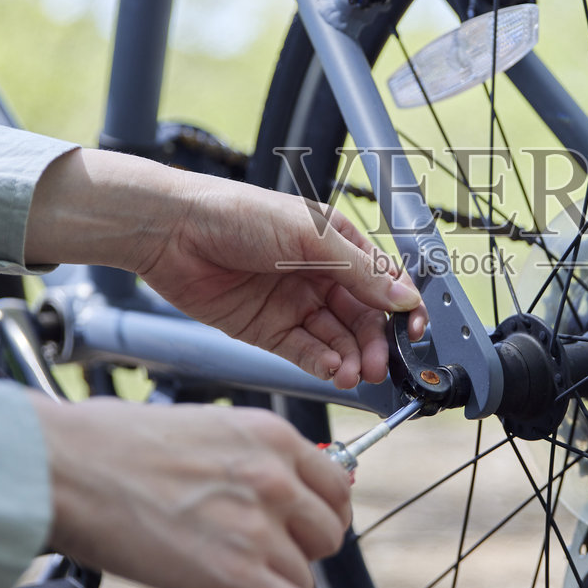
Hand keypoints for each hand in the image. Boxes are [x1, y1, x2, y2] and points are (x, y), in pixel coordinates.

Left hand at [25, 149, 426, 386]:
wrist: (174, 232)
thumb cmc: (237, 214)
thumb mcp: (308, 237)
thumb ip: (359, 271)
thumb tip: (403, 298)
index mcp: (336, 244)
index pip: (383, 281)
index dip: (401, 307)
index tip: (414, 330)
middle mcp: (319, 276)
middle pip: (363, 317)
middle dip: (376, 343)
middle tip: (380, 364)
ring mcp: (294, 304)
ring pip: (337, 339)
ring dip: (351, 357)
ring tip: (354, 373)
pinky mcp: (268, 330)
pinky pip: (306, 352)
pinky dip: (323, 363)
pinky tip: (332, 370)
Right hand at [32, 397, 351, 587]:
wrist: (63, 468)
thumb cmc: (107, 445)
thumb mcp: (200, 426)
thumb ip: (243, 456)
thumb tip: (253, 481)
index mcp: (269, 436)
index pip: (334, 485)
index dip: (314, 514)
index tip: (294, 528)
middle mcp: (276, 478)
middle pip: (327, 534)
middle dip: (298, 550)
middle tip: (260, 556)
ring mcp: (260, 528)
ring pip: (306, 577)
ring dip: (277, 586)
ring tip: (237, 584)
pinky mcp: (238, 576)